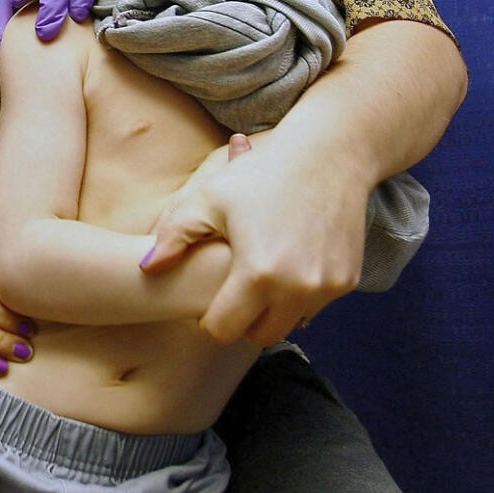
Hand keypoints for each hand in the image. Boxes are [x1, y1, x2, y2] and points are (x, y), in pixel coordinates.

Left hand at [142, 132, 364, 344]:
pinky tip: (282, 265)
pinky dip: (296, 295)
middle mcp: (297, 289)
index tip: (205, 298)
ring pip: (289, 323)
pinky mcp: (347, 280)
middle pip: (258, 336)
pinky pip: (313, 306)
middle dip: (241, 320)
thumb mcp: (208, 199)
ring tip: (254, 276)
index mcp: (257, 274)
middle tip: (229, 291)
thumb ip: (172, 237)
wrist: (328, 156)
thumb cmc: (259, 174)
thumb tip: (147, 269)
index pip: (222, 330)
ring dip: (271, 310)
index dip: (207, 318)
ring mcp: (327, 287)